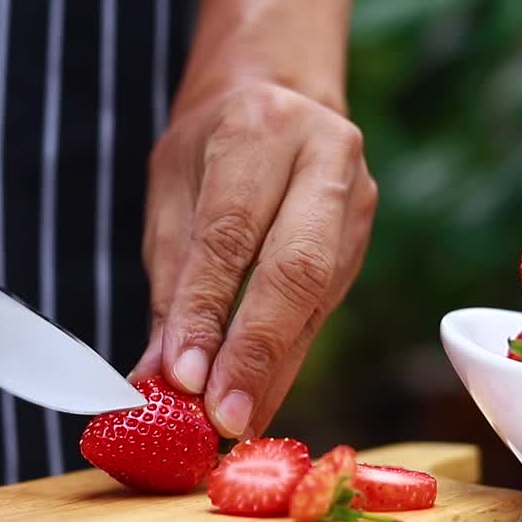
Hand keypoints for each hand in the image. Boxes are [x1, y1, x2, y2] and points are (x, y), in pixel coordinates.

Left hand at [132, 81, 377, 438]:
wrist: (280, 95)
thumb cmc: (212, 143)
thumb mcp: (172, 191)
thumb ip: (171, 282)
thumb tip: (159, 377)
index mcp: (261, 128)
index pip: (232, 233)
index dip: (208, 311)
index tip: (184, 378)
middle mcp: (325, 158)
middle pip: (297, 269)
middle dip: (257, 353)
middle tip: (222, 418)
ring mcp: (357, 200)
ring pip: (317, 300)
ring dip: (275, 372)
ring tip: (236, 426)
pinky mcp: (362, 239)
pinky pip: (322, 310)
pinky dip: (287, 361)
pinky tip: (260, 401)